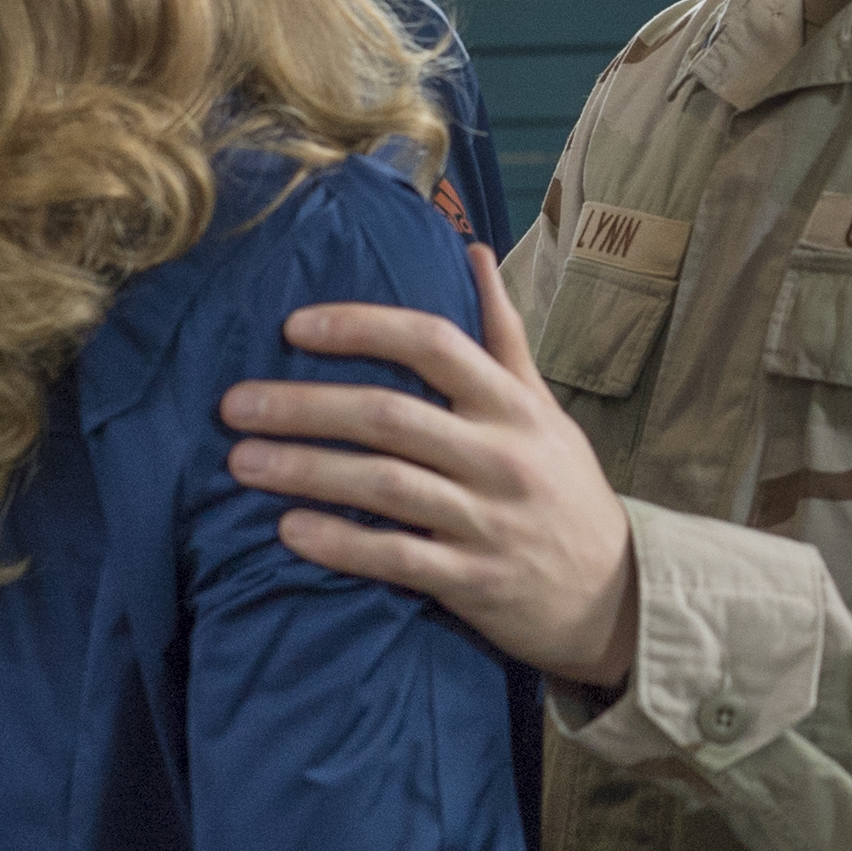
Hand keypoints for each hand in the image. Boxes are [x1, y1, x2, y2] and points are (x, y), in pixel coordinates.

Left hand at [226, 246, 642, 687]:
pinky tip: (288, 530)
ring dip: (305, 470)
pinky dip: (339, 543)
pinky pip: (394, 558)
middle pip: (390, 416)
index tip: (294, 326)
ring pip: (383, 486)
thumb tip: (472, 254)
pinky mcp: (473, 581)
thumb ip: (502, 336)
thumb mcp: (544, 408)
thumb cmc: (565, 490)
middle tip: (234, 403)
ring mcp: (487, 520)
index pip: (433, 344)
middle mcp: (501, 456)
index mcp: (513, 405)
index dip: (361, 327)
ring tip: (241, 462)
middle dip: (305, 406)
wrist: (617, 597)